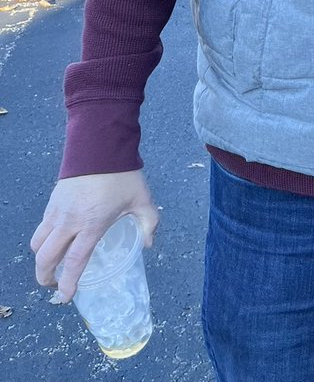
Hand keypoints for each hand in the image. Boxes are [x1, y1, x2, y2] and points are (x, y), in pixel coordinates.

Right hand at [31, 171, 158, 301]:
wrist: (100, 144)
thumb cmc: (122, 173)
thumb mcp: (142, 198)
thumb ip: (148, 223)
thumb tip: (149, 244)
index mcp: (92, 224)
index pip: (74, 261)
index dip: (68, 282)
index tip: (65, 296)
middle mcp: (69, 221)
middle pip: (45, 257)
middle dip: (45, 277)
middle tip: (53, 284)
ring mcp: (57, 210)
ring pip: (37, 243)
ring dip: (41, 258)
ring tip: (51, 265)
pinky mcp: (52, 201)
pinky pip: (41, 227)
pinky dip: (43, 239)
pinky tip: (55, 240)